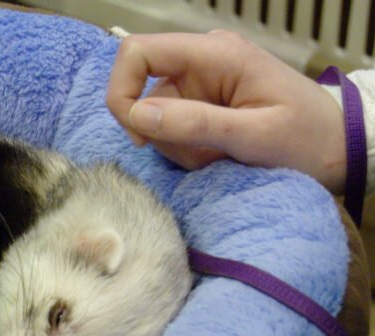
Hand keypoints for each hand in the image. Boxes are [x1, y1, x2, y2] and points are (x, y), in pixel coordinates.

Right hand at [106, 30, 346, 193]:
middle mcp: (201, 62)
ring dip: (179, 147)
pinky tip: (218, 155)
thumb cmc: (307, 138)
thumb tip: (136, 114)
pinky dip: (188, 150)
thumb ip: (195, 123)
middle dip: (162, 133)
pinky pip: (172, 128)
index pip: (137, 52)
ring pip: (156, 118)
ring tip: (219, 156)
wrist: (338, 149)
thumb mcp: (254, 135)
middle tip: (200, 155)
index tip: (138, 133)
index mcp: (215, 54)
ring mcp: (200, 84)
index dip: (122, 91)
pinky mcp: (202, 105)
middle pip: (144, 94)